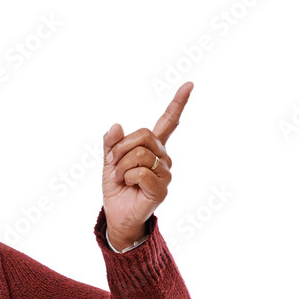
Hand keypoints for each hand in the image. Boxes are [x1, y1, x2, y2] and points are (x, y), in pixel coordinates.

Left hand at [102, 82, 193, 247]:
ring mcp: (164, 173)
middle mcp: (163, 157)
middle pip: (143, 135)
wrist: (116, 214)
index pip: (168, 122)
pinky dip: (127, 177)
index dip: (178, 103)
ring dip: (121, 166)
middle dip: (120, 148)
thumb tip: (116, 126)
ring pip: (140, 155)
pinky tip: (128, 185)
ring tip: (119, 177)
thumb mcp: (110, 160)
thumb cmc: (117, 187)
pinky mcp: (161, 189)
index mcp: (153, 147)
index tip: (189, 84)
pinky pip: (141, 173)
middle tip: (111, 164)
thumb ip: (111, 142)